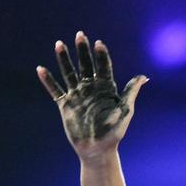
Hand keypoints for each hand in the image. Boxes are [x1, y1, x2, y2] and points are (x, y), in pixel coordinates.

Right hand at [37, 31, 146, 160]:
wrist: (98, 150)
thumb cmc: (114, 132)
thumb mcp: (125, 111)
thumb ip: (131, 92)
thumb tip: (144, 77)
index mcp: (106, 89)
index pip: (103, 67)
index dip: (101, 55)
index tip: (98, 43)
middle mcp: (91, 89)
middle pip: (85, 66)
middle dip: (82, 51)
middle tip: (80, 35)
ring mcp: (77, 96)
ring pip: (69, 73)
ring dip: (64, 59)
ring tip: (59, 44)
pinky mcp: (65, 105)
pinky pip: (55, 90)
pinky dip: (48, 81)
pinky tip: (41, 69)